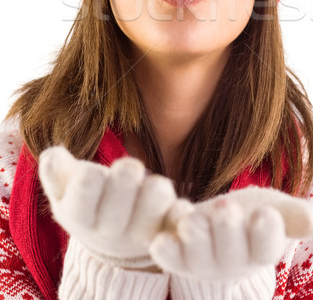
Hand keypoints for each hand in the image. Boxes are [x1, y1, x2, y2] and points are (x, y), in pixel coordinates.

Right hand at [39, 146, 176, 267]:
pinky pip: (177, 220)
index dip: (88, 183)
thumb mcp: (67, 188)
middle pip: (118, 207)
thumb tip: (52, 155)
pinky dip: (180, 210)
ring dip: (156, 190)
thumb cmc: (90, 200)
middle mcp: (109, 231)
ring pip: (153, 208)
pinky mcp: (168, 231)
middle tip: (130, 166)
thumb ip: (57, 171)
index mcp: (78, 215)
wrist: (115, 238)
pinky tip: (179, 205)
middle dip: (125, 179)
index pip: (80, 202)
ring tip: (154, 183)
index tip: (93, 171)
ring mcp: (140, 234)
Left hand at [149, 186, 312, 280]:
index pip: (267, 246)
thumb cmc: (251, 215)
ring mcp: (203, 263)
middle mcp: (233, 262)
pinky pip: (170, 258)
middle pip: (232, 252)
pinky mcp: (177, 257)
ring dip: (196, 239)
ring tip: (191, 219)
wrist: (218, 224)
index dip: (266, 232)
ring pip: (199, 256)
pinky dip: (166, 252)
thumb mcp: (275, 208)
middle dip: (228, 230)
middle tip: (225, 207)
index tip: (265, 214)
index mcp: (262, 249)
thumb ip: (293, 215)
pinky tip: (160, 241)